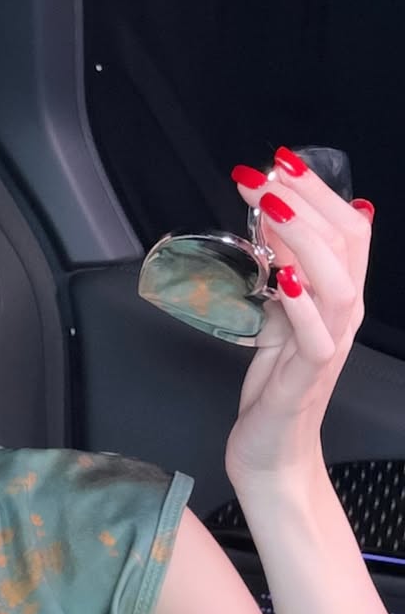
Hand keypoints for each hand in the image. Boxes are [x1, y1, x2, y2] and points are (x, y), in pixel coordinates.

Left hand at [223, 147, 373, 489]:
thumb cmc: (275, 386)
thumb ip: (284, 275)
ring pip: (338, 283)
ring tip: (271, 207)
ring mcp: (329, 346)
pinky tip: (282, 277)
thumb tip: (281, 225)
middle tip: (266, 173)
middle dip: (308, 200)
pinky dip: (301, 303)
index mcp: (337, 298)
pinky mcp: (307, 377)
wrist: (272, 452)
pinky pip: (317, 336)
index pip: (347, 230)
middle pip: (347, 245)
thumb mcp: (277, 318)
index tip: (281, 161)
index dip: (319, 192)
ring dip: (304, 239)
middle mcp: (342, 317)